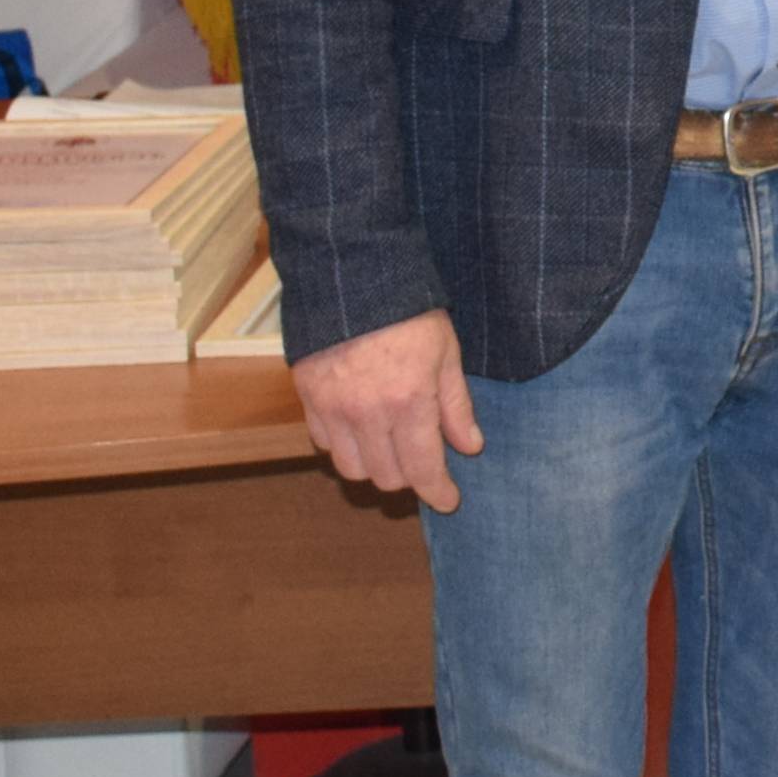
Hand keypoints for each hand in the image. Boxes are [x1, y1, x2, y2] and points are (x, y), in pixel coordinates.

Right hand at [294, 307, 480, 512]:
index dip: (437, 492)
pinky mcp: (307, 397)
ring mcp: (332, 408)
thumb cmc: (410, 311)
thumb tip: (470, 447)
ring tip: (391, 448)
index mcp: (408, 402)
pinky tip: (360, 428)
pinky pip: (323, 443)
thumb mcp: (447, 353)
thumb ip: (456, 405)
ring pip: (351, 468)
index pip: (422, 468)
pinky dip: (343, 445)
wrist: (353, 275)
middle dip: (409, 478)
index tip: (448, 501)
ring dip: (374, 466)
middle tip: (423, 464)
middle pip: (386, 477)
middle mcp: (367, 414)